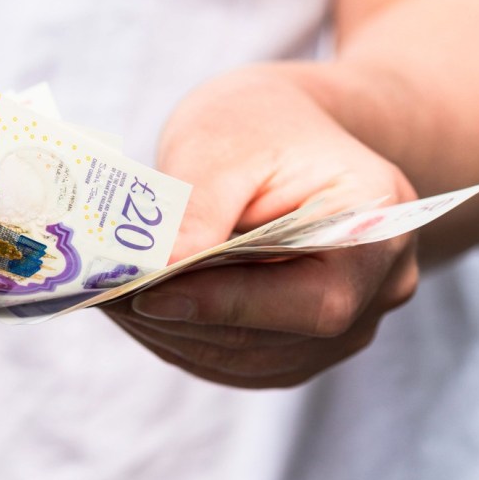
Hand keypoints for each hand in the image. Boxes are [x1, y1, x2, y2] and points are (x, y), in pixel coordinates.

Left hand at [104, 66, 418, 387]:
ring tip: (105, 300)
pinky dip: (181, 338)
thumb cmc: (263, 122)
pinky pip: (238, 357)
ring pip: (247, 357)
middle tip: (100, 296)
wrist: (288, 129)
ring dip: (170, 334)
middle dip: (180, 319)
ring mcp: (345, 324)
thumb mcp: (226, 142)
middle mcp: (378, 289)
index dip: (226, 306)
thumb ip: (201, 209)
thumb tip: (160, 273)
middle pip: (273, 337)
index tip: (146, 295)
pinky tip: (134, 309)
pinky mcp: (300, 339)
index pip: (313, 300)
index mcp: (378, 227)